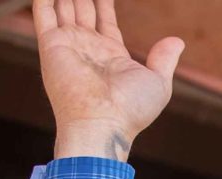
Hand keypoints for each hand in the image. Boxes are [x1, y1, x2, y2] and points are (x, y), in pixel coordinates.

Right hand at [34, 0, 184, 159]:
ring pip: (64, 7)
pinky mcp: (52, 45)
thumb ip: (164, 59)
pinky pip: (44, 13)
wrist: (103, 123)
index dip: (103, 2)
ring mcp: (68, 45)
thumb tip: (177, 41)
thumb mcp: (158, 83)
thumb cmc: (131, 110)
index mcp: (110, 55)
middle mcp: (87, 48)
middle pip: (83, 9)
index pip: (104, 20)